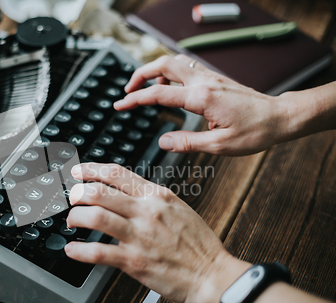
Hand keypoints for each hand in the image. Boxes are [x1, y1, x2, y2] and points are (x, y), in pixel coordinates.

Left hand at [65, 163, 250, 302]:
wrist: (212, 274)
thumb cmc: (198, 244)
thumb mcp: (178, 208)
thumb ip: (152, 198)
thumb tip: (128, 191)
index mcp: (157, 196)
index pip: (116, 173)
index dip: (91, 169)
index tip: (78, 172)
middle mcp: (146, 211)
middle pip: (100, 191)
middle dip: (78, 193)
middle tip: (72, 198)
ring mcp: (139, 235)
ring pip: (95, 216)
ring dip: (75, 216)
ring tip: (72, 220)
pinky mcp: (134, 261)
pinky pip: (98, 253)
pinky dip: (79, 251)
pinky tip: (72, 250)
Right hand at [113, 54, 290, 155]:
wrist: (279, 117)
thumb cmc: (255, 131)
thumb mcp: (220, 145)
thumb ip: (188, 143)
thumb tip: (163, 142)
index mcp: (201, 98)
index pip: (158, 94)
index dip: (134, 99)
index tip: (119, 105)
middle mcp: (204, 82)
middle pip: (163, 64)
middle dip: (140, 74)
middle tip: (127, 89)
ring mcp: (209, 77)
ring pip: (174, 62)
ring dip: (154, 70)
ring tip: (144, 87)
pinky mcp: (214, 79)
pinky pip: (186, 68)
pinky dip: (170, 73)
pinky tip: (169, 88)